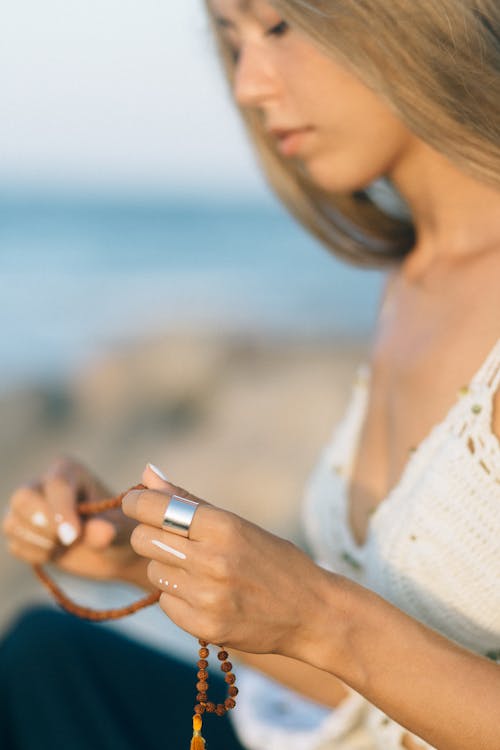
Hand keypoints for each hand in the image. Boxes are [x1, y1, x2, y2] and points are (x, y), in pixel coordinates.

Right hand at [2, 455, 141, 584]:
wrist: (112, 551)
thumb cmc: (119, 530)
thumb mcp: (120, 530)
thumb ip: (109, 529)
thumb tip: (103, 532)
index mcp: (69, 471)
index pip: (56, 485)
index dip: (61, 511)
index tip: (73, 536)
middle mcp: (43, 484)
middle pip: (22, 498)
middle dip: (42, 524)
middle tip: (68, 541)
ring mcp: (28, 507)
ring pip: (13, 523)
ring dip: (41, 542)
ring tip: (68, 545)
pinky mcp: (21, 530)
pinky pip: (15, 544)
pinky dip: (36, 554)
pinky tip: (57, 552)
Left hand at [122, 464, 329, 655]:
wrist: (312, 611)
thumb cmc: (273, 559)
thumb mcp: (237, 523)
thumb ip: (187, 500)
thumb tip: (147, 473)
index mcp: (223, 526)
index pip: (154, 508)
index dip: (136, 502)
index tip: (134, 502)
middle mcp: (213, 560)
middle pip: (144, 539)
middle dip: (150, 534)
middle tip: (171, 538)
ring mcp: (208, 597)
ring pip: (153, 572)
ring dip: (167, 568)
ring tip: (197, 570)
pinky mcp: (206, 627)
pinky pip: (166, 603)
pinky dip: (178, 597)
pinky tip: (205, 594)